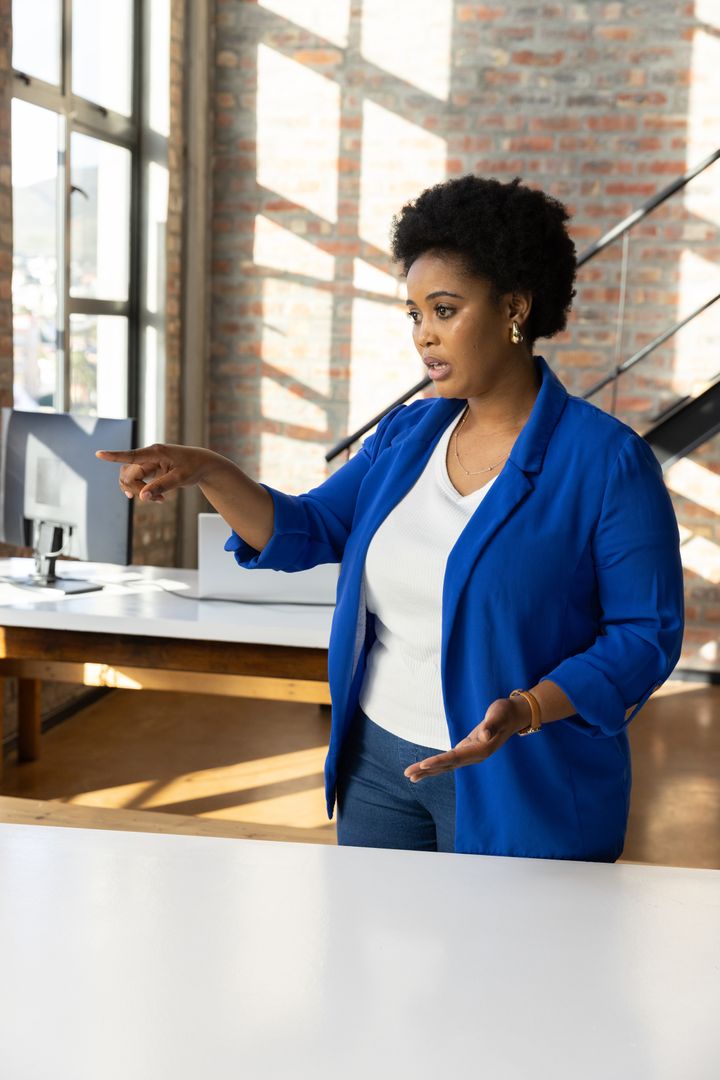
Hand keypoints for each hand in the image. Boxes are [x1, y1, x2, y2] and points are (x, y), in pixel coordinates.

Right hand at [96, 443, 221, 502]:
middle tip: (157, 501)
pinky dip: (143, 491)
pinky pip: (137, 481)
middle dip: (137, 490)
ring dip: (139, 491)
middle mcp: (148, 456)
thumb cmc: (193, 467)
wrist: (203, 465)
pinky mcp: (149, 470)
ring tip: (159, 500)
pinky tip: (155, 499)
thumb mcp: (180, 478)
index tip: (99, 454)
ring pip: (129, 478)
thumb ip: (161, 486)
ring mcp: (147, 463)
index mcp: (155, 452)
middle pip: (129, 475)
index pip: (131, 455)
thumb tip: (142, 497)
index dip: (114, 456)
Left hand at [404, 696, 532, 782]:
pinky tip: (426, 768)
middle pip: (447, 765)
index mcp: (481, 749)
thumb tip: (485, 735)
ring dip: (428, 770)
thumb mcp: (499, 714)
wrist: (514, 716)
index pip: (455, 757)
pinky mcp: (467, 750)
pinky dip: (436, 765)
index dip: (439, 761)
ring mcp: (470, 754)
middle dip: (427, 770)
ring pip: (446, 765)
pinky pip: (449, 760)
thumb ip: (492, 725)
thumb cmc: (505, 712)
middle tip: (407, 775)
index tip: (423, 764)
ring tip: (410, 776)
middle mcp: (474, 756)